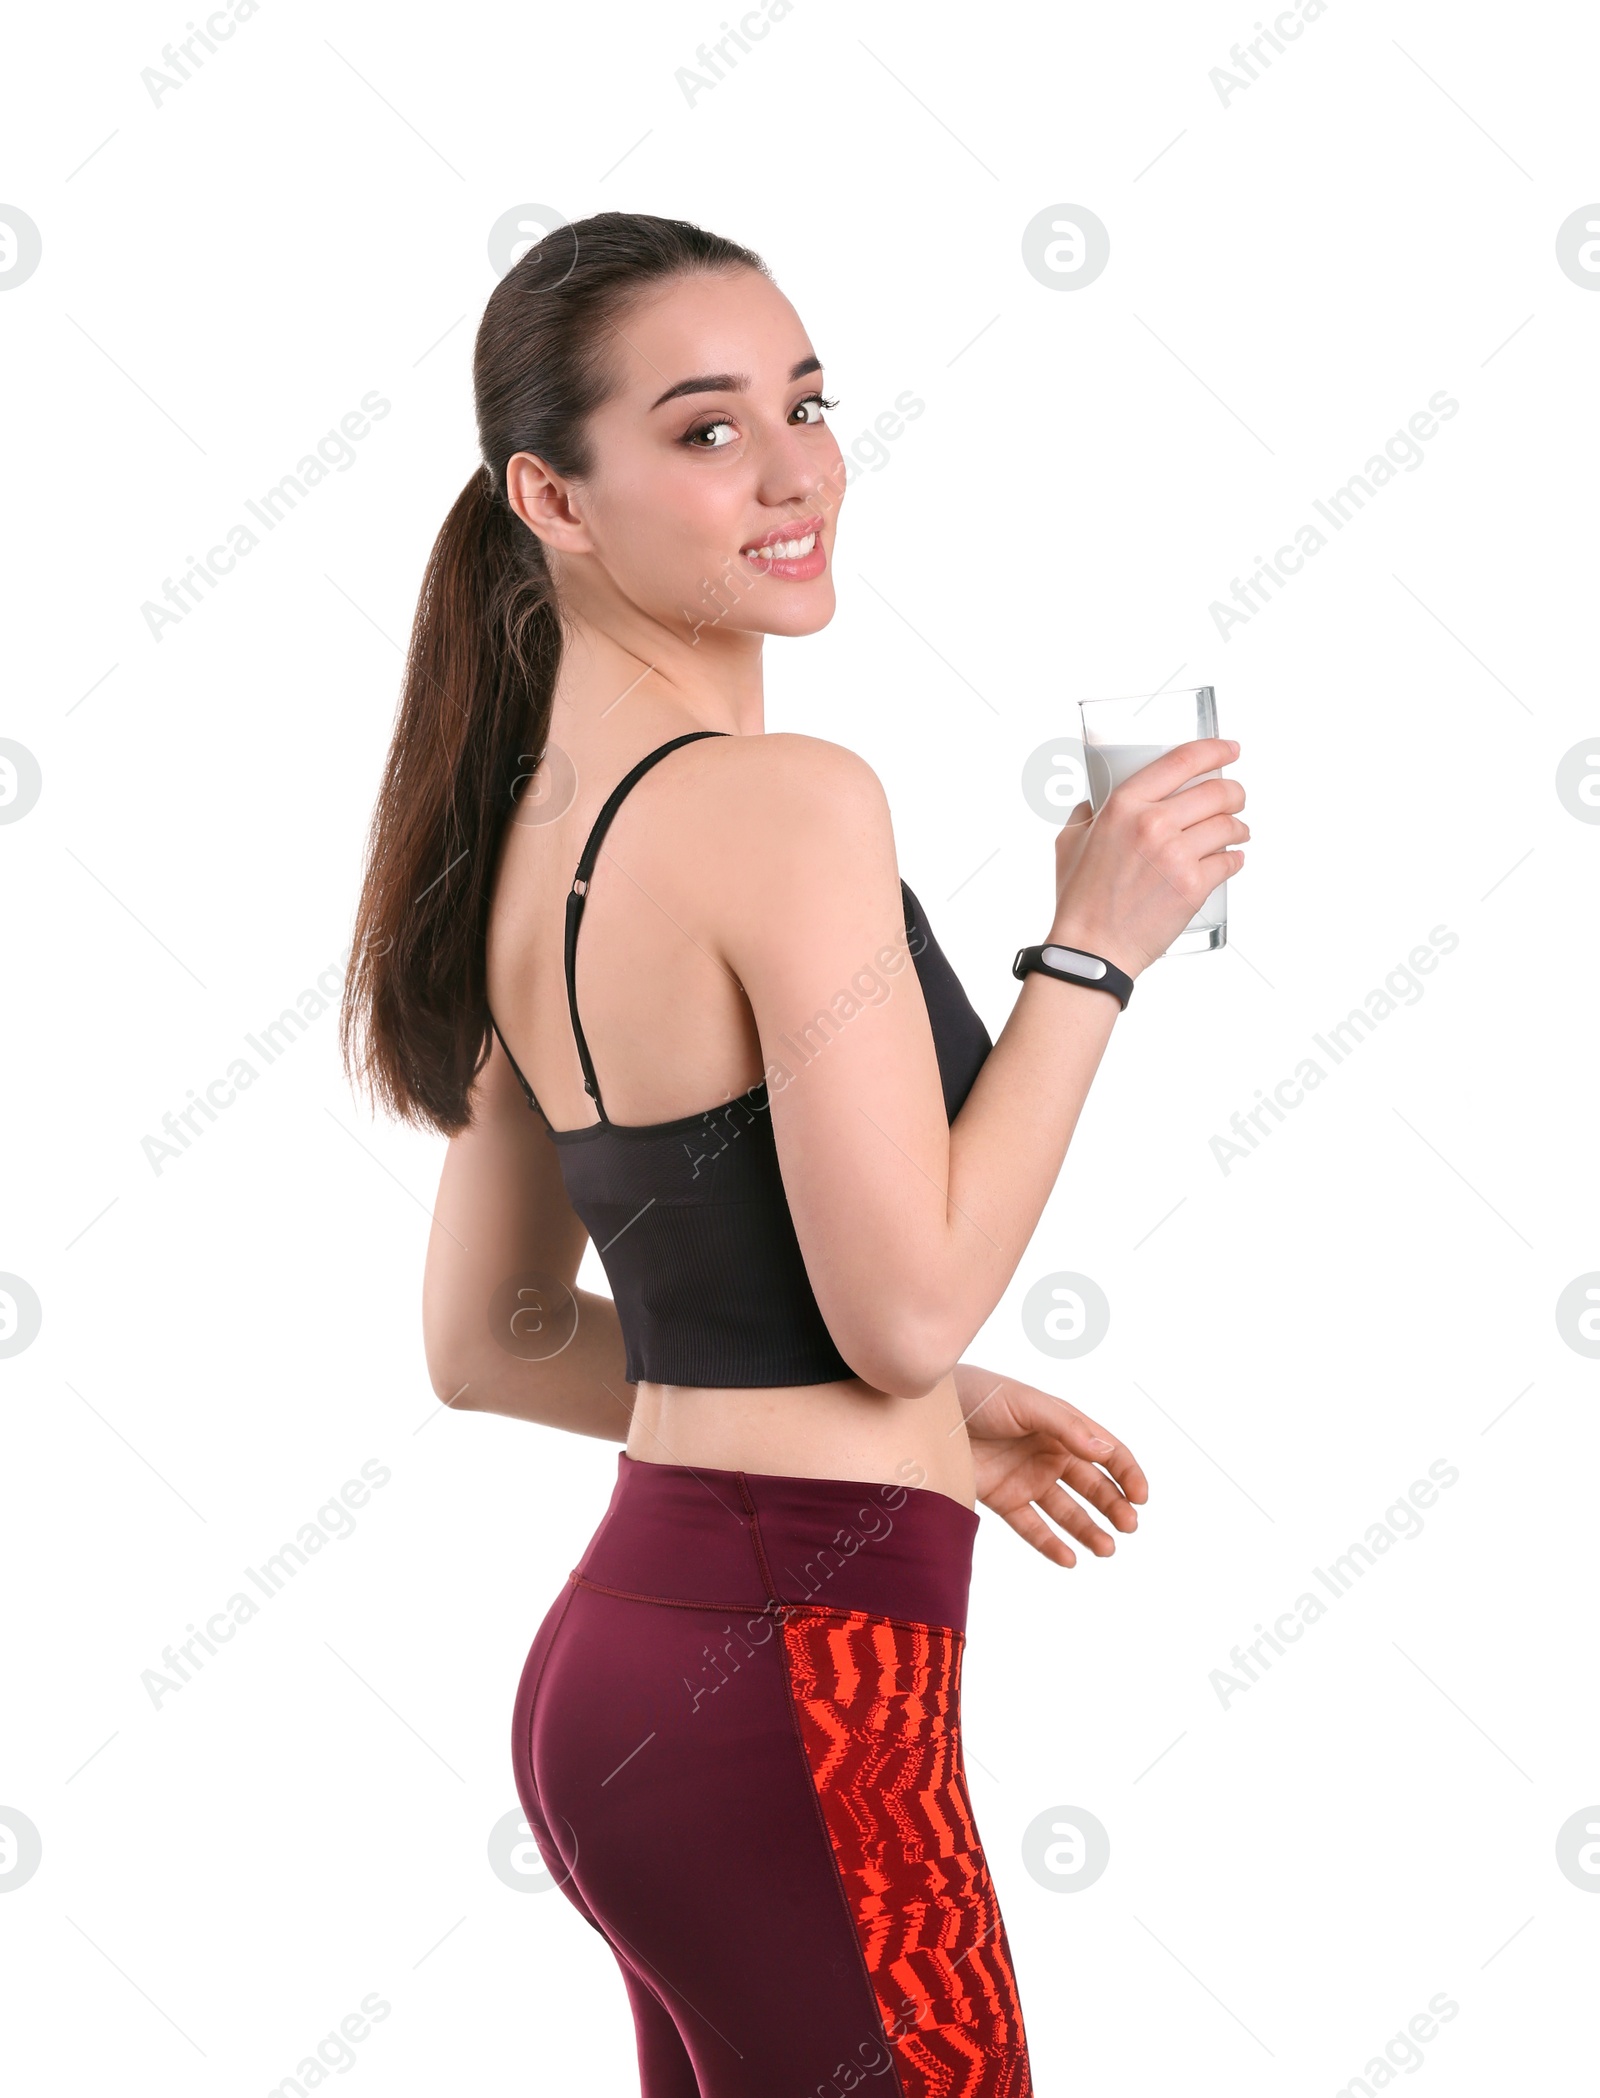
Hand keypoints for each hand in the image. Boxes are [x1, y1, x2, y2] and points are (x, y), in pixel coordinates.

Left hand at [954, 1365, 1147, 1567]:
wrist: (928, 1413)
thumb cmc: (979, 1394)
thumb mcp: (1026, 1403)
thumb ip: (1066, 1426)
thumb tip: (1105, 1452)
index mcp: (1063, 1426)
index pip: (1106, 1452)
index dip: (1127, 1473)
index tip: (1141, 1497)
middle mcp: (1050, 1454)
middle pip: (1092, 1485)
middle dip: (1114, 1506)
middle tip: (1129, 1526)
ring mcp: (1027, 1478)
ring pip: (1067, 1511)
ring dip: (1089, 1530)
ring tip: (1107, 1549)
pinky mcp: (1003, 1498)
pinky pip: (1032, 1526)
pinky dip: (1051, 1544)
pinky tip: (1070, 1559)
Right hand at [1050, 736, 1246, 977]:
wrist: (1091, 947)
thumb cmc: (1080, 899)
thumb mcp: (1070, 841)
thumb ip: (1088, 812)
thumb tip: (1099, 799)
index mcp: (1124, 806)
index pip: (1182, 761)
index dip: (1214, 749)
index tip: (1230, 749)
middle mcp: (1154, 825)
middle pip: (1216, 791)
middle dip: (1234, 792)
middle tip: (1236, 797)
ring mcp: (1177, 856)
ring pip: (1229, 825)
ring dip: (1239, 826)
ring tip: (1237, 831)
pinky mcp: (1194, 886)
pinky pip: (1230, 861)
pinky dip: (1235, 858)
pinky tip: (1231, 859)